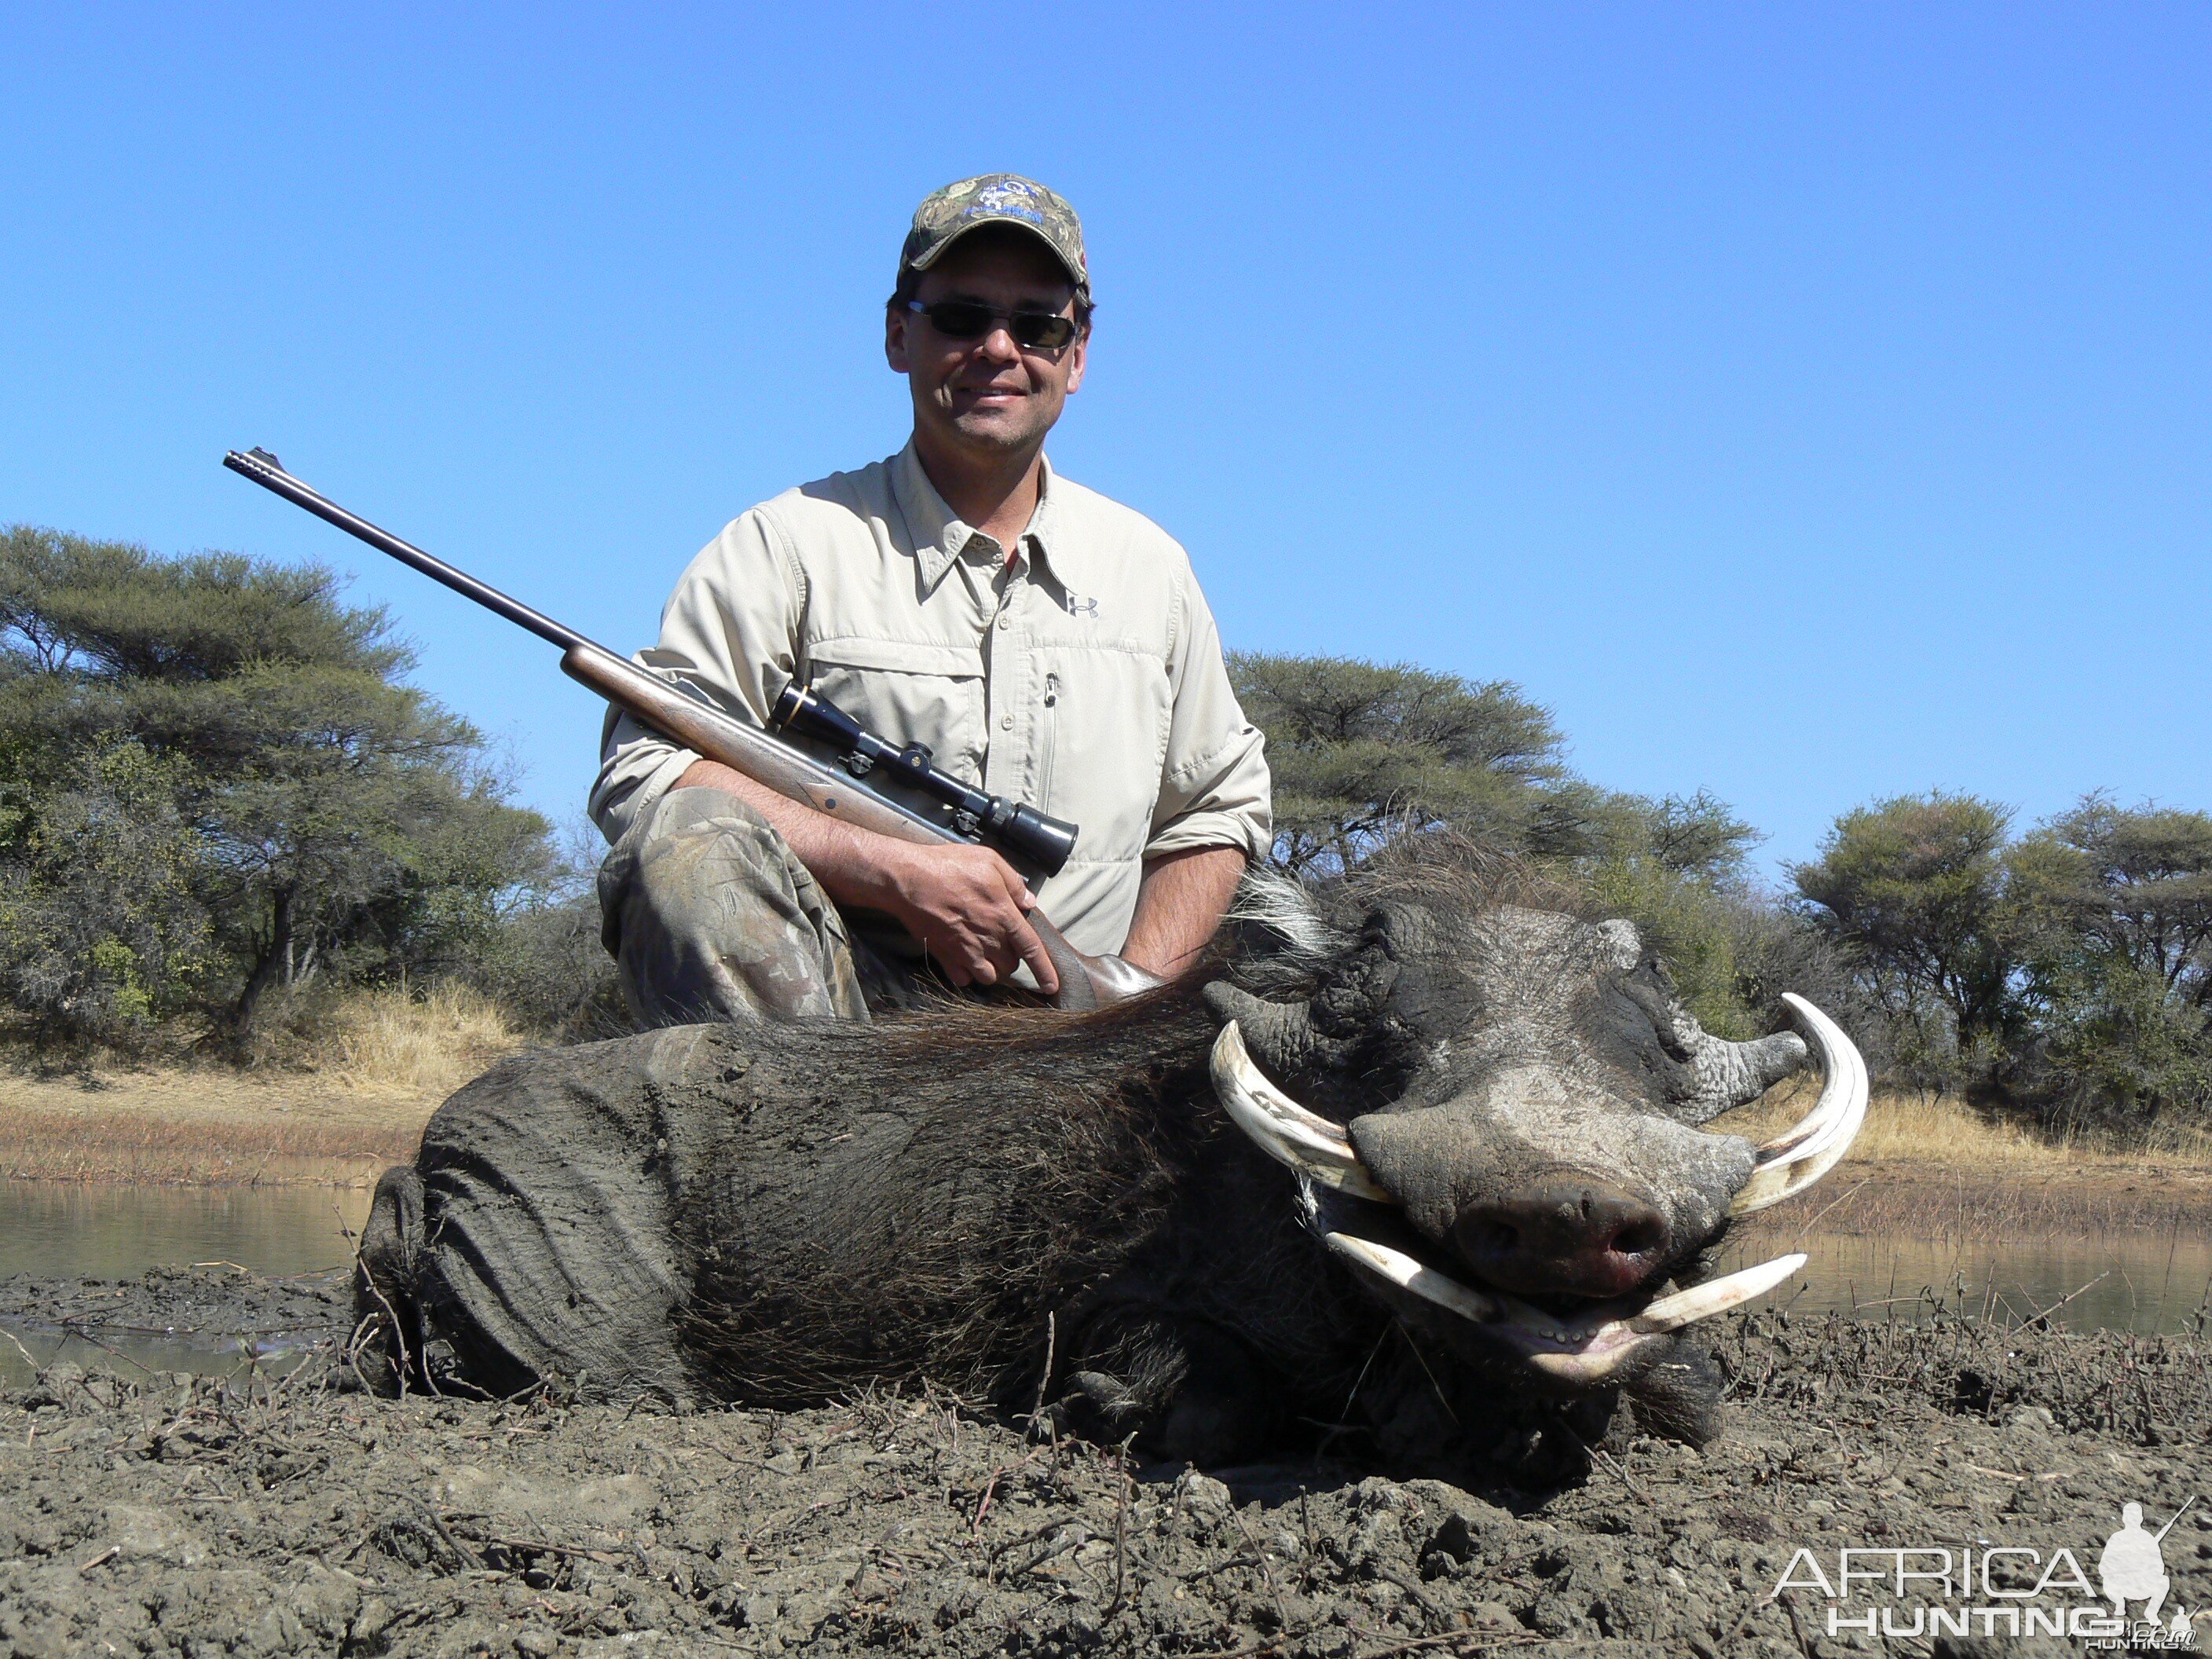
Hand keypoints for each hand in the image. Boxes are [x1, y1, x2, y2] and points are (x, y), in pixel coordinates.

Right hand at [872, 841, 1059, 994]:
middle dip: (1011, 959)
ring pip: (989, 977)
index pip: (1032, 949)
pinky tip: (965, 960)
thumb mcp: (989, 861)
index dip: (1045, 971)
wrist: (909, 879)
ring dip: (991, 970)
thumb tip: (1029, 901)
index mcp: (1004, 915)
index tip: (1052, 986)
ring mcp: (965, 950)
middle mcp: (988, 938)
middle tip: (1003, 944)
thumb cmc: (948, 866)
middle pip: (1010, 966)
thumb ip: (1015, 883)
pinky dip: (967, 975)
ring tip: (986, 955)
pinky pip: (963, 979)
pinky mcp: (945, 956)